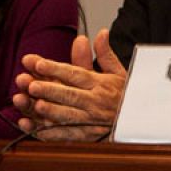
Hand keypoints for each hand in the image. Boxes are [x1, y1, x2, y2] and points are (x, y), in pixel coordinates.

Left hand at [12, 28, 127, 141]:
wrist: (140, 122)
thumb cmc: (125, 96)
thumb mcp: (118, 72)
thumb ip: (105, 53)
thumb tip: (102, 33)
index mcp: (101, 84)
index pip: (76, 74)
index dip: (56, 69)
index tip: (38, 63)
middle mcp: (96, 102)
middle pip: (70, 94)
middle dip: (50, 90)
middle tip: (31, 85)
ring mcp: (92, 121)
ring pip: (69, 115)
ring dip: (51, 111)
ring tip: (36, 105)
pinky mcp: (88, 137)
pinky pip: (68, 136)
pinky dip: (51, 134)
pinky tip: (35, 128)